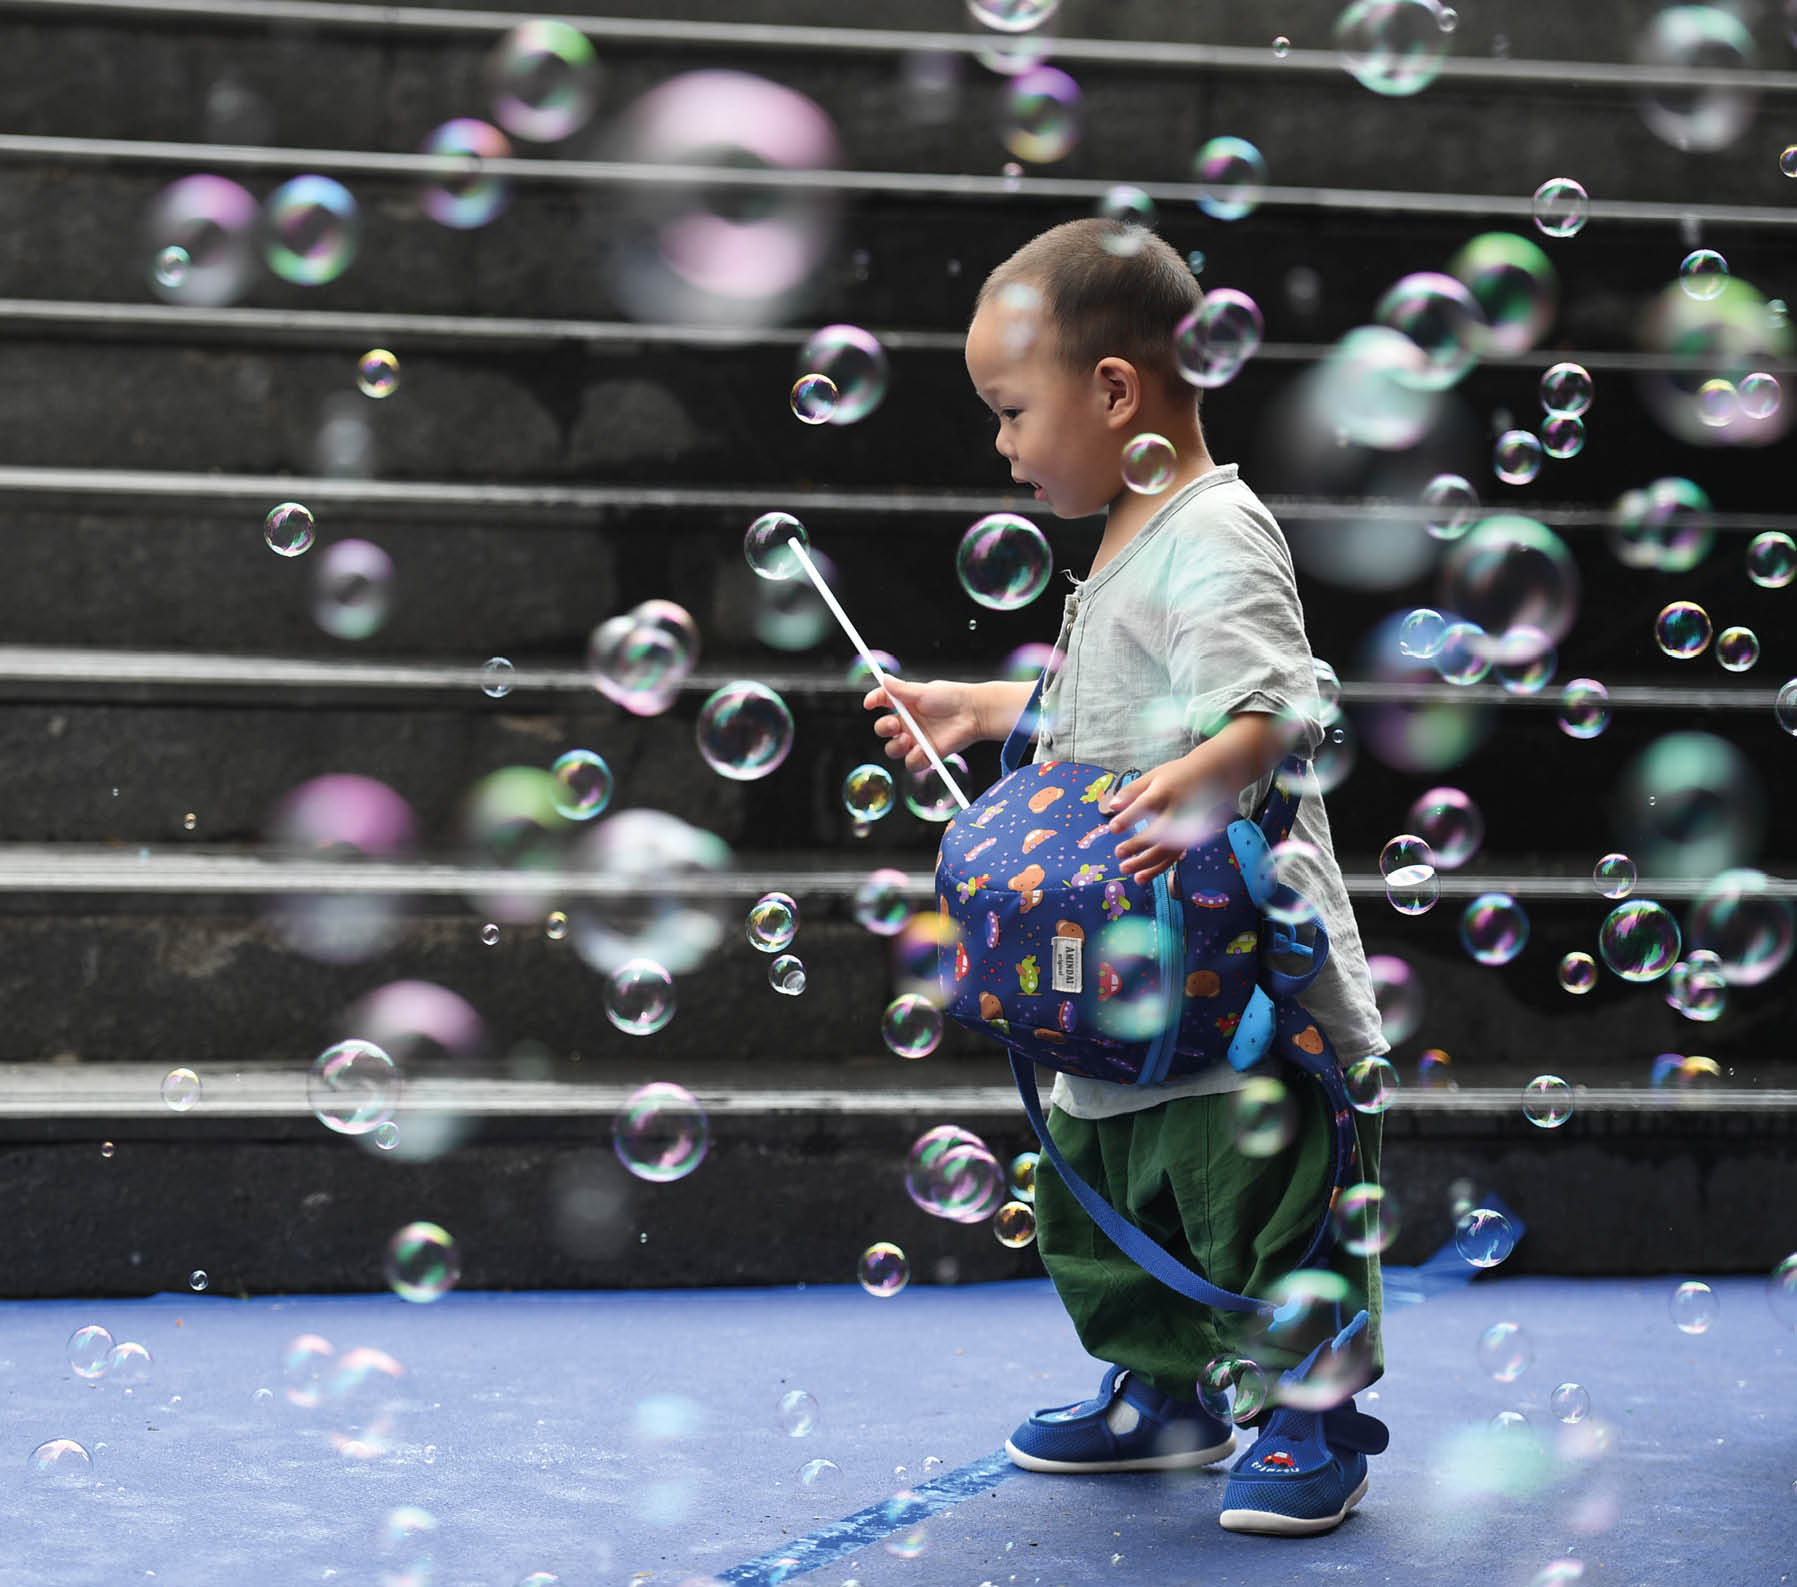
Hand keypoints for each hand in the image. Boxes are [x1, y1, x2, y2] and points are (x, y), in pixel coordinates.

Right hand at [862, 675, 983, 775]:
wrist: (974, 713)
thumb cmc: (951, 697)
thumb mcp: (923, 691)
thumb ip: (901, 689)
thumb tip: (883, 679)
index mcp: (905, 705)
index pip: (882, 702)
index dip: (873, 702)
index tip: (869, 704)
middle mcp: (908, 723)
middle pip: (883, 731)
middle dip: (882, 728)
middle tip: (894, 726)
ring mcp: (917, 740)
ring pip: (893, 750)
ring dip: (895, 746)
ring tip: (908, 739)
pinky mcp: (928, 755)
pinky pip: (912, 763)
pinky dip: (913, 759)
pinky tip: (921, 751)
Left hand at [1100, 751, 1228, 884]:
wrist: (1215, 777)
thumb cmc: (1178, 776)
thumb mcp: (1154, 776)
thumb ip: (1132, 790)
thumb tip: (1111, 806)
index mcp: (1166, 791)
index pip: (1147, 805)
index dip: (1130, 818)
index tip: (1113, 829)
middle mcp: (1178, 810)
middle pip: (1160, 832)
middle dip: (1138, 845)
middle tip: (1118, 854)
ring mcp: (1187, 827)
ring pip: (1167, 850)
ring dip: (1146, 864)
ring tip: (1125, 869)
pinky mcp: (1189, 838)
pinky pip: (1173, 857)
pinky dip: (1157, 869)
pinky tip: (1141, 876)